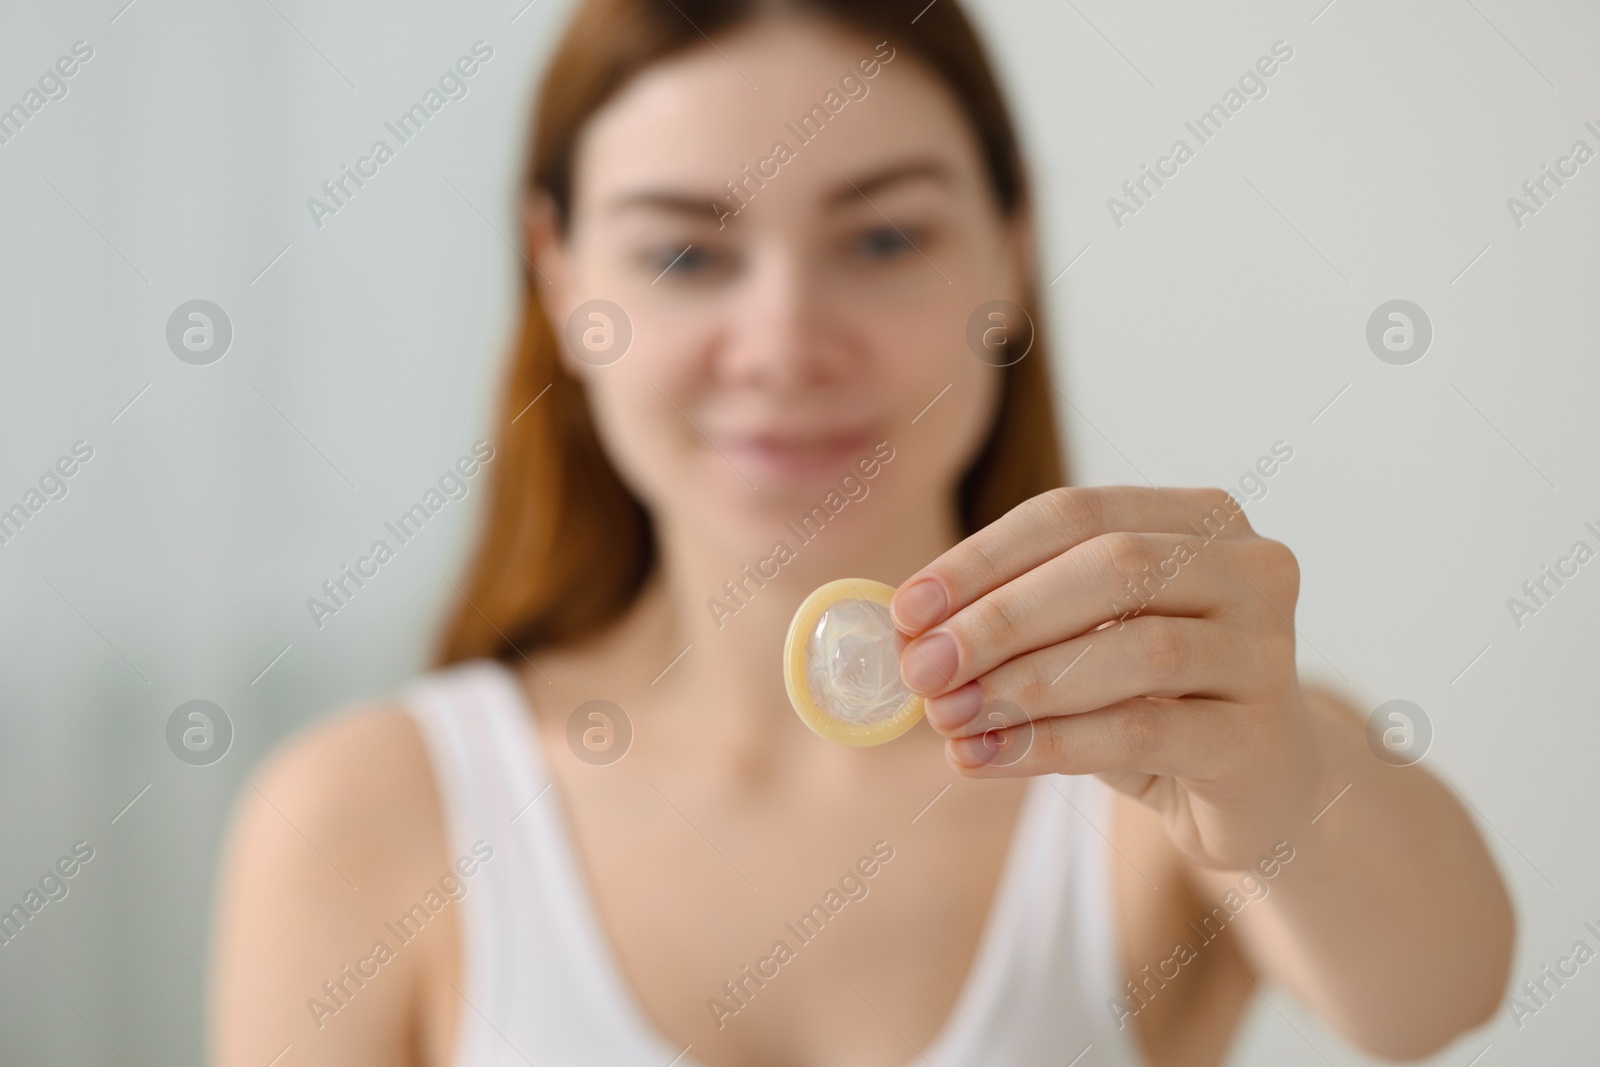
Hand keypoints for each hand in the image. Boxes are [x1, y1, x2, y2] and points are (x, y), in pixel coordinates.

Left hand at [890, 486, 1323, 869]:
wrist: (1259, 793)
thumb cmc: (1156, 701)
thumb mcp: (1085, 643)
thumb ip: (1014, 625)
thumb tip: (907, 633)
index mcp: (1201, 520)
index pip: (1076, 515)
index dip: (983, 557)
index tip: (906, 609)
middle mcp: (1251, 569)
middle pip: (1111, 569)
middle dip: (1000, 620)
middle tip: (921, 670)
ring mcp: (1267, 652)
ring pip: (1135, 651)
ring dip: (1023, 685)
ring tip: (949, 719)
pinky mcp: (1260, 738)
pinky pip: (1144, 731)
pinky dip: (1052, 744)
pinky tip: (987, 758)